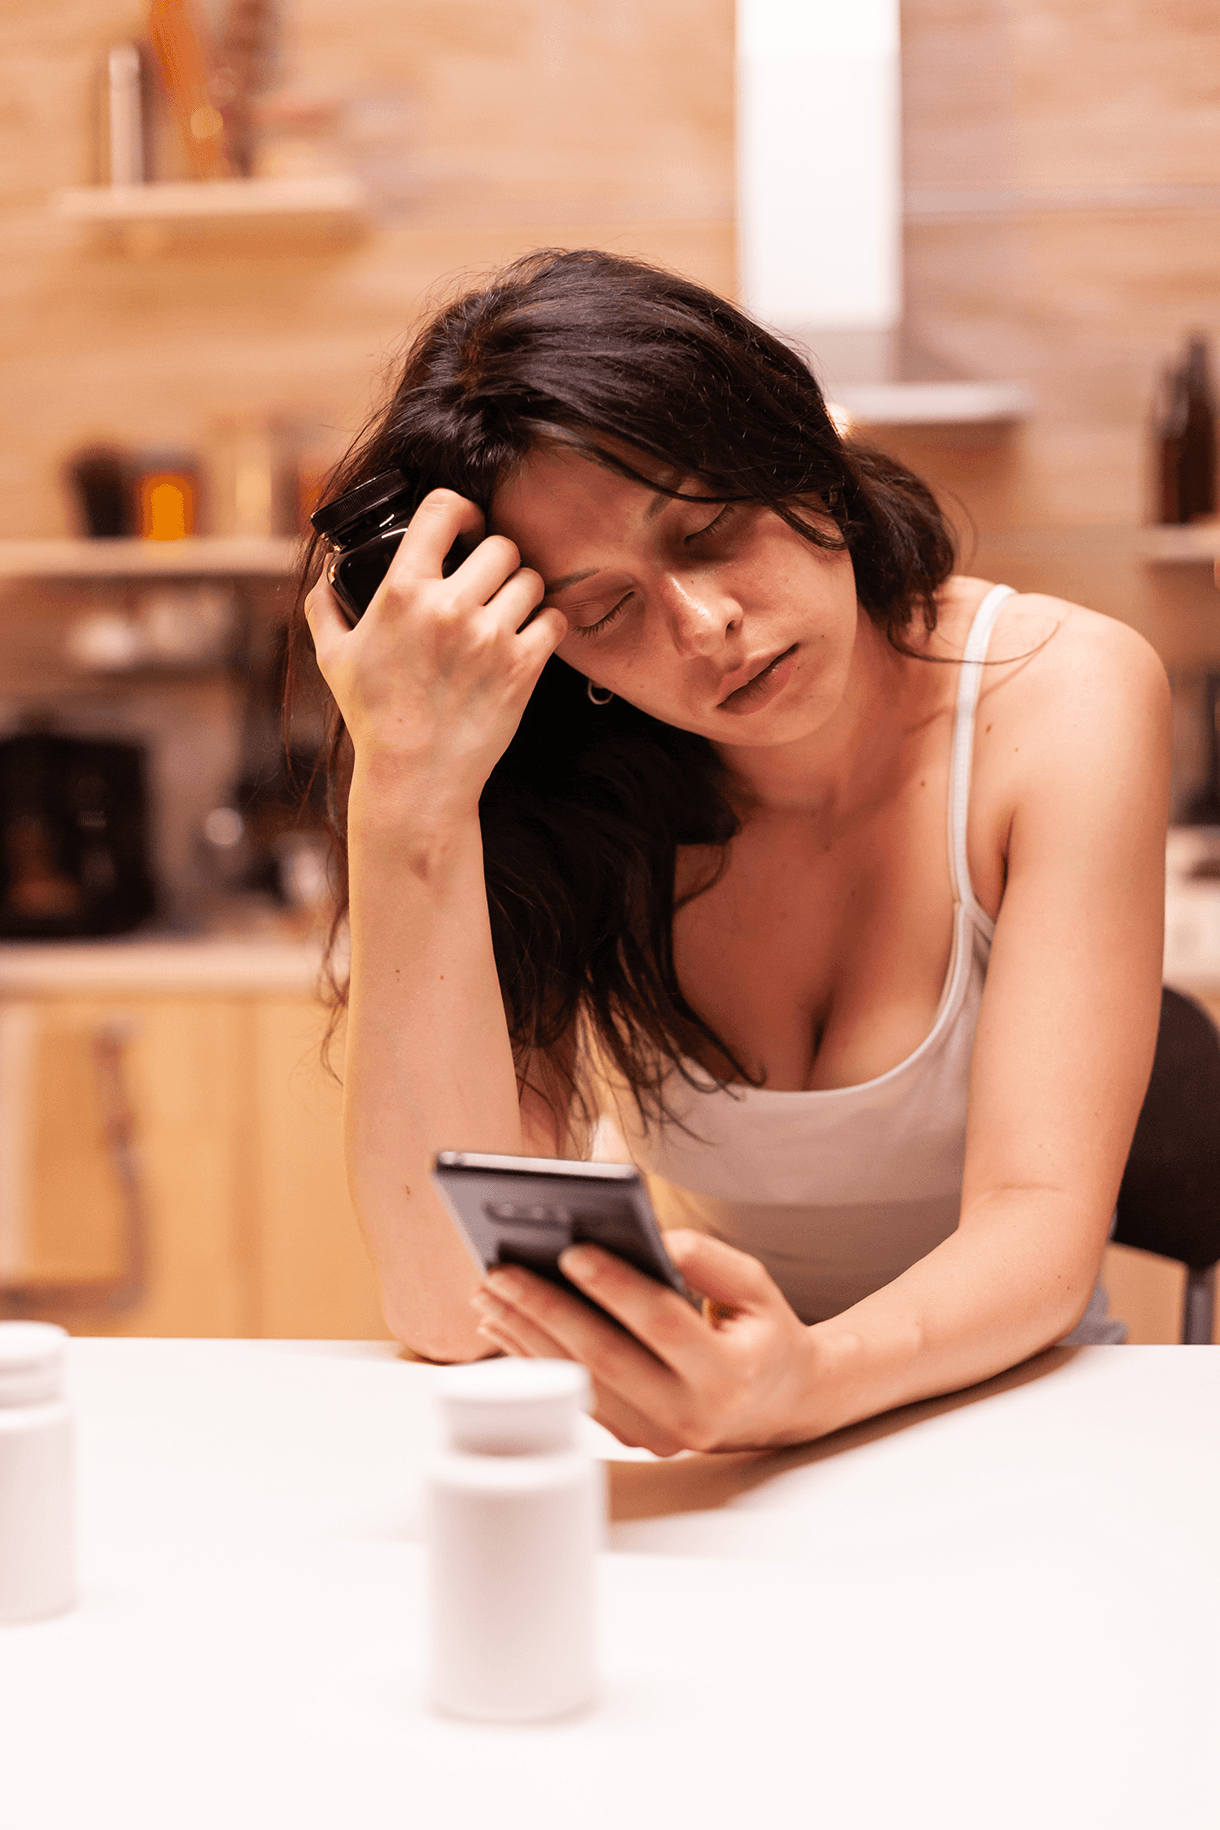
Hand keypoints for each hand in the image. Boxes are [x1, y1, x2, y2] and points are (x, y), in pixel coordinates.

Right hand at [305, 489, 566, 819]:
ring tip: (508, 611)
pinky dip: (545, 625)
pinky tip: (528, 637)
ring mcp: (490, 637)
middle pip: (500, 545)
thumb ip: (325, 606)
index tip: (466, 526)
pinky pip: (553, 619)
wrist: (416, 778)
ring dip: (522, 591)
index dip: (462, 509)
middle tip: (489, 580)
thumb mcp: (333, 657)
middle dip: (496, 559)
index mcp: (402, 592)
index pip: (444, 509)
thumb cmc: (374, 718)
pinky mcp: (523, 667)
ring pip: (530, 579)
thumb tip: (328, 572)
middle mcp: (449, 608)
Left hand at [470, 1229, 818, 1454]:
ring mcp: (657, 1436)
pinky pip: (575, 1393)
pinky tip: (504, 1324)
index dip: (616, 1287)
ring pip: (580, 1381)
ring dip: (526, 1335)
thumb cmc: (762, 1332)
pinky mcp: (631, 1438)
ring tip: (489, 1292)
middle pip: (605, 1358)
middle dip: (547, 1310)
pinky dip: (535, 1357)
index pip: (663, 1324)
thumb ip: (709, 1261)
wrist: (781, 1404)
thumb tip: (650, 1238)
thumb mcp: (757, 1287)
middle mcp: (692, 1414)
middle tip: (502, 1270)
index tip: (571, 1249)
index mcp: (730, 1374)